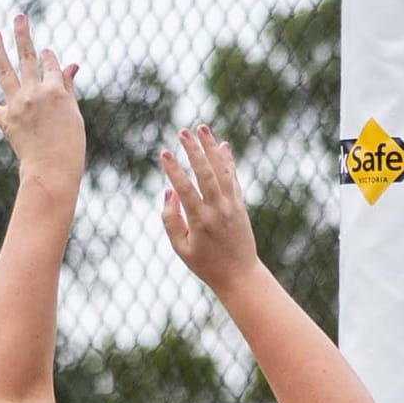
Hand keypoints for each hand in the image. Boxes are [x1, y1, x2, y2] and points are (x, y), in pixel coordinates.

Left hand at [0, 14, 83, 186]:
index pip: (50, 64)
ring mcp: (18, 105)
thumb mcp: (73, 112)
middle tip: (18, 16)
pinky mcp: (6, 121)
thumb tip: (71, 65)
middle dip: (22, 35)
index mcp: (55, 90)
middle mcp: (35, 93)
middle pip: (27, 57)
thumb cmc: (70, 143)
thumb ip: (67, 87)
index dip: (48, 57)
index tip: (46, 53)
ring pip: (5, 72)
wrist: (53, 169)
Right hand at [161, 127, 258, 300]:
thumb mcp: (180, 248)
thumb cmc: (205, 264)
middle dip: (193, 150)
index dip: (173, 170)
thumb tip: (169, 191)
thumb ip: (171, 220)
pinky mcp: (240, 205)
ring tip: (202, 128)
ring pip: (221, 170)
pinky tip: (222, 145)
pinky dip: (228, 161)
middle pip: (205, 173)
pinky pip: (233, 177)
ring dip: (211, 147)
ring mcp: (232, 205)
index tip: (164, 153)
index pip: (185, 189)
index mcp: (200, 221)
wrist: (239, 274)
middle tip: (182, 131)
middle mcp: (218, 210)